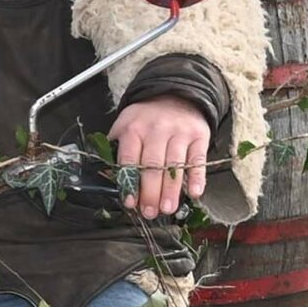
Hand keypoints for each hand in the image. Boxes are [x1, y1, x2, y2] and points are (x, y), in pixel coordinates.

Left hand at [110, 96, 211, 219]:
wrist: (175, 94)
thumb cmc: (147, 118)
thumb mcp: (125, 125)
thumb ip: (117, 149)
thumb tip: (109, 179)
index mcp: (134, 129)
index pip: (130, 159)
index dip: (130, 183)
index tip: (130, 202)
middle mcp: (157, 130)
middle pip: (153, 165)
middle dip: (151, 192)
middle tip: (150, 212)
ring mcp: (179, 133)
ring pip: (175, 165)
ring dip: (171, 190)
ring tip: (168, 208)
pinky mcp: (199, 136)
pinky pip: (198, 159)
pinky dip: (197, 178)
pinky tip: (194, 193)